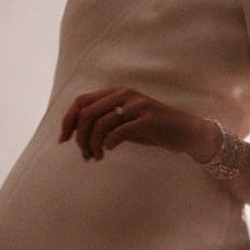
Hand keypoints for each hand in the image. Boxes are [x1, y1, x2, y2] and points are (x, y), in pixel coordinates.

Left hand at [59, 87, 213, 162]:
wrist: (186, 132)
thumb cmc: (153, 129)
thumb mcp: (125, 122)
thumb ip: (104, 123)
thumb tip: (78, 138)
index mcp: (116, 92)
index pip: (81, 102)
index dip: (67, 121)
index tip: (63, 140)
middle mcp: (125, 95)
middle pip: (87, 113)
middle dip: (79, 137)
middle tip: (84, 154)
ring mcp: (137, 106)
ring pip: (100, 123)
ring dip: (93, 144)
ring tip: (96, 157)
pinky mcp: (148, 120)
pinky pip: (119, 131)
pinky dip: (108, 143)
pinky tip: (108, 150)